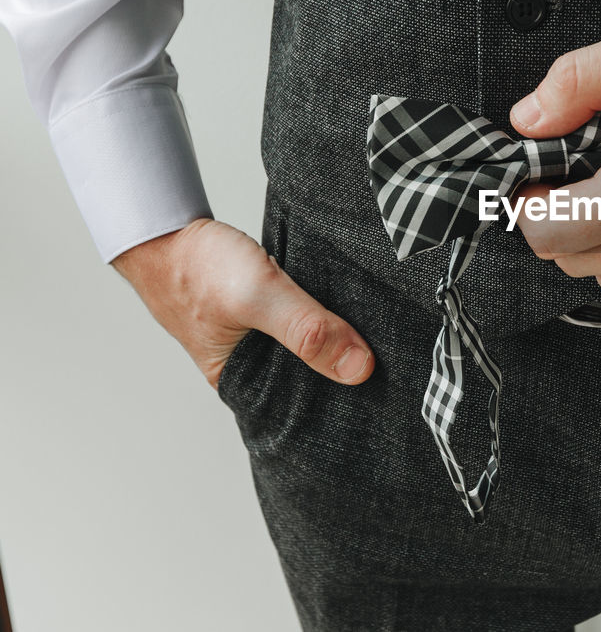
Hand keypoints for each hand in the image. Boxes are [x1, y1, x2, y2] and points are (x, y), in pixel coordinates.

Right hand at [111, 217, 374, 389]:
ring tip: (386, 332)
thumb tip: (359, 369)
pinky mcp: (272, 314)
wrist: (166, 229)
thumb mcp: (257, 297)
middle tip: (399, 355)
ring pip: (316, 346)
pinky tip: (354, 307)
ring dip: (342, 337)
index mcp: (247, 386)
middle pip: (320, 376)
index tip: (393, 385)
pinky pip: (310, 322)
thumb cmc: (196, 268)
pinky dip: (328, 314)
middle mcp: (257, 370)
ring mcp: (265, 341)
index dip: (352, 397)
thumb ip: (306, 329)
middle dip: (352, 365)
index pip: (312, 406)